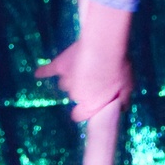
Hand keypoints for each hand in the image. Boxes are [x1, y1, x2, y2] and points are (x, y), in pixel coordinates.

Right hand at [36, 0, 132, 122]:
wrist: (103, 48)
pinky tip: (38, 73)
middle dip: (81, 88)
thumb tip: (121, 109)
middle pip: (74, 95)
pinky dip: (43, 71)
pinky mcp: (60, 65)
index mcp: (90, 105)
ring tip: (83, 66)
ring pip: (65, 82)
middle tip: (93, 77)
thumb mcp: (126, 88)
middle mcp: (76, 95)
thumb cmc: (117, 69)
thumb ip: (122, 101)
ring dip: (72, 77)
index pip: (79, 115)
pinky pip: (48, 70)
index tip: (88, 104)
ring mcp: (66, 80)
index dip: (83, 110)